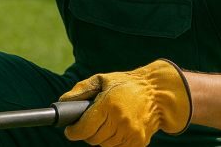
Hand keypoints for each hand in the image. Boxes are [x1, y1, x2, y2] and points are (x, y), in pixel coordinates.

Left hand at [60, 59, 191, 146]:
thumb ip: (81, 90)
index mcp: (108, 104)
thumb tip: (63, 102)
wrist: (157, 92)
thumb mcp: (102, 79)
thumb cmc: (127, 84)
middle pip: (93, 139)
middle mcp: (120, 120)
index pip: (84, 129)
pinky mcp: (138, 142)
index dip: (73, 132)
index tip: (70, 130)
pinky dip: (114, 141)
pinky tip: (117, 129)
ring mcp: (130, 133)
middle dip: (87, 133)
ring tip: (106, 123)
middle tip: (90, 123)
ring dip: (101, 137)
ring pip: (105, 145)